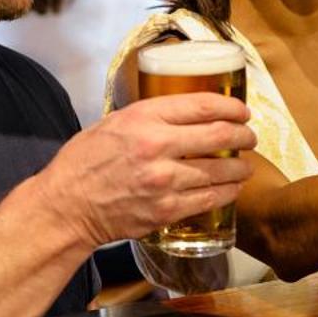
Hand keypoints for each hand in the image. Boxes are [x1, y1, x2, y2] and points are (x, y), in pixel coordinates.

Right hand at [40, 94, 254, 248]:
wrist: (67, 206)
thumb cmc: (84, 161)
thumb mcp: (114, 122)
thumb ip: (150, 116)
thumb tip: (185, 113)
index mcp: (144, 118)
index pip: (203, 106)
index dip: (231, 107)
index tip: (242, 111)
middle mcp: (157, 146)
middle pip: (219, 135)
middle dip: (243, 135)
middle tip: (250, 137)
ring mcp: (164, 181)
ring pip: (220, 170)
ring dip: (240, 167)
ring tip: (246, 166)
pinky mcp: (166, 210)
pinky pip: (208, 199)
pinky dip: (227, 192)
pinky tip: (232, 188)